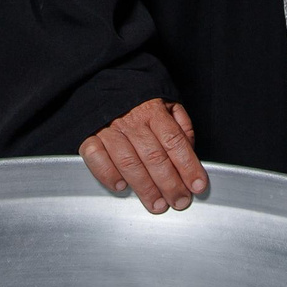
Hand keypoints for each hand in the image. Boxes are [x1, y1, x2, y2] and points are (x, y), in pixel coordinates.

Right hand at [80, 98, 207, 213]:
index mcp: (153, 110)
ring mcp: (108, 128)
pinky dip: (108, 175)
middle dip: (170, 184)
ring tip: (157, 204)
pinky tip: (121, 187)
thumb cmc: (137, 98)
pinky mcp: (88, 136)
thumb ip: (180, 126)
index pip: (175, 141)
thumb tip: (190, 151)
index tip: (198, 185)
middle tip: (180, 201)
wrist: (100, 82)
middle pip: (154, 157)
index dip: (188, 166)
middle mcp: (131, 120)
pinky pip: (97, 158)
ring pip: (129, 162)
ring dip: (145, 188)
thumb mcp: (166, 102)